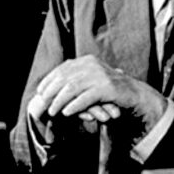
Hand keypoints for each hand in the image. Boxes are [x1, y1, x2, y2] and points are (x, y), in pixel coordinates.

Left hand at [27, 55, 166, 128]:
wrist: (133, 94)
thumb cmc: (109, 90)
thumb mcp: (91, 80)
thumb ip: (76, 79)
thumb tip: (52, 85)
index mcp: (86, 61)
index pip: (62, 69)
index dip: (49, 80)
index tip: (40, 91)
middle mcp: (92, 65)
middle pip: (65, 78)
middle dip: (51, 92)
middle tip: (42, 104)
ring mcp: (100, 75)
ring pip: (72, 88)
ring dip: (60, 100)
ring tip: (53, 111)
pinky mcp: (107, 87)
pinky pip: (86, 97)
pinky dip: (74, 105)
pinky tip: (66, 112)